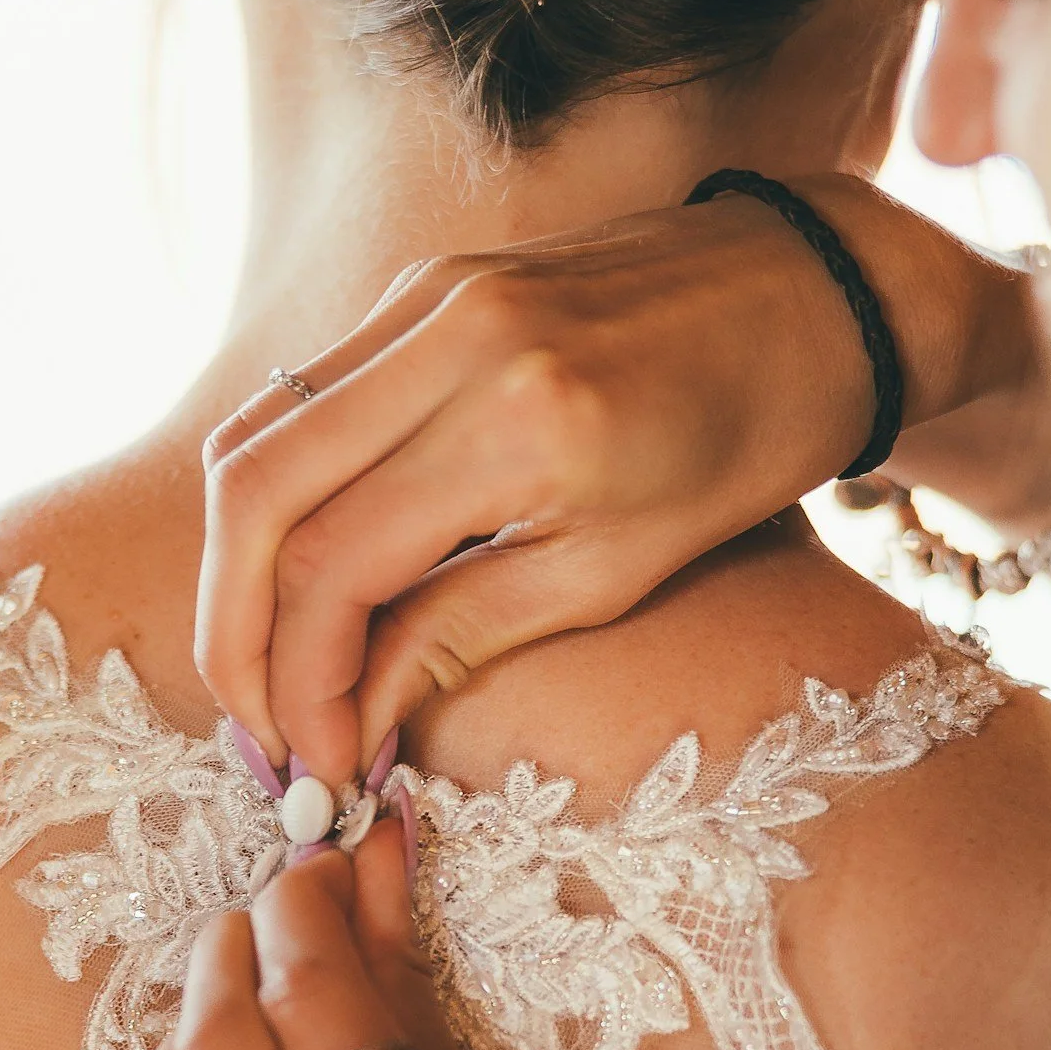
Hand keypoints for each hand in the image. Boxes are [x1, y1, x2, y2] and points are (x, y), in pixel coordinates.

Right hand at [196, 173, 1050, 780]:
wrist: (818, 288)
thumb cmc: (750, 439)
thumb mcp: (619, 568)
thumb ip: (461, 634)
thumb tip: (345, 722)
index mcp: (519, 420)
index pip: (336, 563)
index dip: (300, 681)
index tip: (311, 766)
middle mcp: (453, 338)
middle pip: (257, 492)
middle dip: (232, 629)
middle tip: (261, 729)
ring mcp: (428, 295)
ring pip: (256, 436)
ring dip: (240, 564)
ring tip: (269, 667)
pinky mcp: (424, 283)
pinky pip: (304, 394)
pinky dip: (282, 494)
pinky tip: (306, 573)